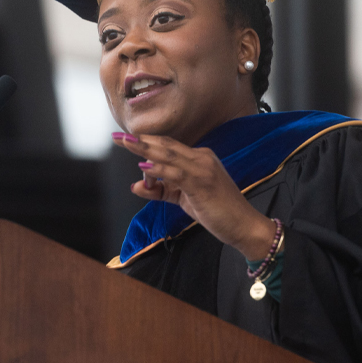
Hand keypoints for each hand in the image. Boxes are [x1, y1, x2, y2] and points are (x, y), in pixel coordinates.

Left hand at [112, 132, 275, 259]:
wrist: (244, 225)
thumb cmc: (217, 211)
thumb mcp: (183, 199)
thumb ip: (160, 191)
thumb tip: (135, 185)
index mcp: (199, 158)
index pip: (167, 146)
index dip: (145, 141)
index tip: (124, 139)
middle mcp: (201, 158)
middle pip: (165, 144)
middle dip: (139, 140)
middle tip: (117, 137)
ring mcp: (203, 168)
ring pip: (168, 154)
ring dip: (144, 149)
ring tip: (125, 143)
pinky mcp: (202, 182)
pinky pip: (176, 173)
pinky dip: (159, 168)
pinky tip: (144, 166)